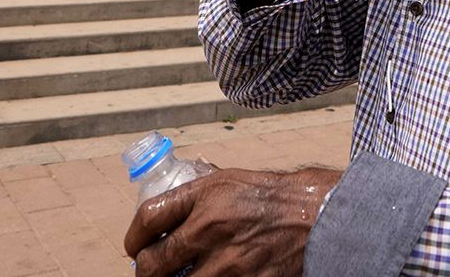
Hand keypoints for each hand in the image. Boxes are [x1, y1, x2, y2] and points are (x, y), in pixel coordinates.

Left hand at [124, 167, 341, 276]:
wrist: (317, 215)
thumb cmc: (275, 196)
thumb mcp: (231, 180)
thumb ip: (200, 190)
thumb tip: (175, 194)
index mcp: (204, 196)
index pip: (148, 218)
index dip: (132, 239)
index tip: (134, 247)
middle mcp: (209, 229)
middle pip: (152, 264)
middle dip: (145, 273)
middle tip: (149, 273)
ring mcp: (227, 263)